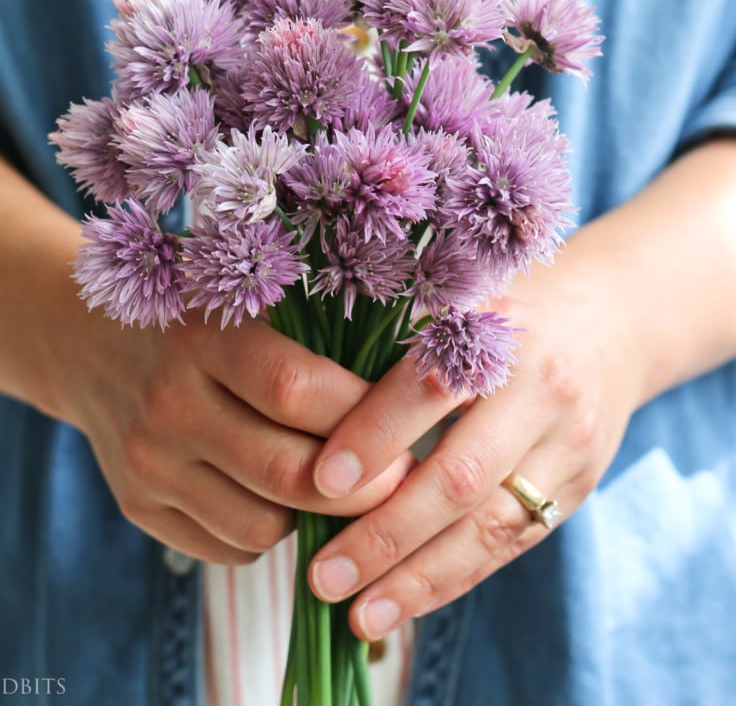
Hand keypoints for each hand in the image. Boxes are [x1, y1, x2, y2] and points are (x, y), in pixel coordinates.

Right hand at [62, 311, 411, 564]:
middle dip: (362, 488)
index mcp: (202, 337)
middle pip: (286, 472)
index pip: (297, 390)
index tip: (406, 417)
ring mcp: (148, 463)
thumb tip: (408, 379)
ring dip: (313, 515)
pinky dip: (269, 532)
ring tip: (338, 482)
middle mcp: (168, 404)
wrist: (87, 341)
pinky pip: (228, 549)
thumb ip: (309, 327)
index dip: (364, 413)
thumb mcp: (239, 293)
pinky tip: (279, 494)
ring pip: (262, 526)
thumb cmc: (195, 309)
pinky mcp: (137, 506)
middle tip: (402, 477)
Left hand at [306, 230, 648, 640]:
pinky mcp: (579, 487)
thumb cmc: (498, 314)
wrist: (609, 323)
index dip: (374, 433)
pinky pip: (509, 545)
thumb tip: (306, 418)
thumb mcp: (455, 302)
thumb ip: (395, 346)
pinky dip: (452, 580)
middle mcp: (538, 384)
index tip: (320, 477)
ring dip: (417, 578)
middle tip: (321, 573)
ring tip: (356, 613)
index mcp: (495, 326)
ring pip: (488, 525)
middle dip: (387, 532)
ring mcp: (566, 441)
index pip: (429, 385)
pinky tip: (401, 606)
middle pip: (461, 473)